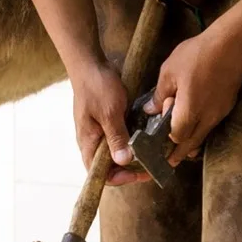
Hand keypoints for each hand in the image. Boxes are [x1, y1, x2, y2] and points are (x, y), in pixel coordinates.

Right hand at [71, 60, 150, 185]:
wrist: (90, 64)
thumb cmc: (96, 87)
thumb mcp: (110, 112)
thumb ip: (117, 137)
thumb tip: (124, 161)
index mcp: (89, 143)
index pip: (101, 174)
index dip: (120, 178)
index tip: (139, 173)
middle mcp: (93, 141)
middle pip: (110, 166)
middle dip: (130, 168)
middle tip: (152, 163)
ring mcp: (99, 131)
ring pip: (115, 152)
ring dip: (132, 154)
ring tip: (152, 151)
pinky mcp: (106, 121)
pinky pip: (118, 137)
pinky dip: (131, 140)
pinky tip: (145, 135)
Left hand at [148, 23, 241, 164]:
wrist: (230, 44)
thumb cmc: (196, 55)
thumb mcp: (169, 72)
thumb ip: (159, 94)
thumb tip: (150, 110)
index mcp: (189, 111)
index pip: (177, 137)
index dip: (167, 139)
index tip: (160, 137)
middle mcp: (207, 117)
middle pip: (192, 144)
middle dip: (179, 153)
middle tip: (169, 161)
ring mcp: (219, 113)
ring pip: (204, 135)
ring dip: (192, 142)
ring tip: (181, 147)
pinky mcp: (227, 106)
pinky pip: (212, 124)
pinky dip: (202, 128)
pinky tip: (196, 122)